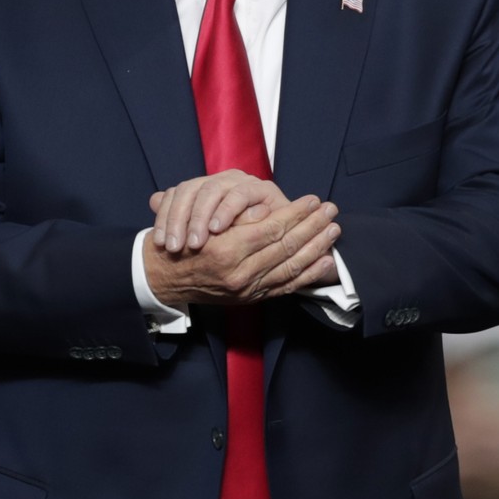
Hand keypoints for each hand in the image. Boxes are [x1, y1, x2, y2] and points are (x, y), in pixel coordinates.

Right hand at [143, 195, 339, 306]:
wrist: (165, 278)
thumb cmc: (183, 244)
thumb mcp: (203, 224)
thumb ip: (237, 219)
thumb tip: (268, 211)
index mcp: (227, 251)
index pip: (272, 229)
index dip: (296, 213)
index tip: (312, 200)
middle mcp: (240, 273)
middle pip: (287, 247)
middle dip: (313, 227)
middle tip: (331, 211)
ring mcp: (248, 289)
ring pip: (291, 267)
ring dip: (316, 247)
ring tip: (333, 230)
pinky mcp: (251, 298)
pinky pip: (285, 287)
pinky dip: (307, 276)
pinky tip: (324, 262)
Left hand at [148, 170, 290, 252]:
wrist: (275, 244)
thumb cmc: (236, 242)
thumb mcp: (204, 237)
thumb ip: (180, 218)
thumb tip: (152, 199)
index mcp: (204, 188)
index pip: (176, 194)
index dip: (166, 217)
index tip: (160, 244)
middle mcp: (221, 180)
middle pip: (190, 189)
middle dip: (180, 219)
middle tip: (175, 246)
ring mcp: (242, 182)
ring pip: (212, 190)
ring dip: (201, 216)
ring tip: (195, 242)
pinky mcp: (263, 189)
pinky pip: (240, 194)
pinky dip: (226, 210)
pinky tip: (218, 228)